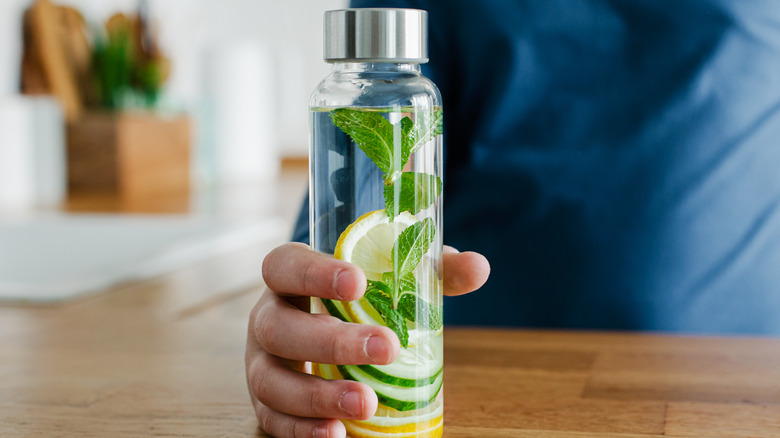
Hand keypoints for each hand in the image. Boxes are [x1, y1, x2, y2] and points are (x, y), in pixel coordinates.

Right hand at [245, 242, 488, 437]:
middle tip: (385, 349)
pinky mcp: (267, 402)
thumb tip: (478, 268)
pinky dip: (301, 430)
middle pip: (279, 326)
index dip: (313, 272)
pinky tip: (335, 435)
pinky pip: (273, 420)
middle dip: (330, 340)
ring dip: (316, 395)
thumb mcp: (394, 280)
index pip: (285, 265)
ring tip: (364, 403)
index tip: (358, 284)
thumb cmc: (360, 303)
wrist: (326, 338)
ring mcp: (260, 363)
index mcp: (289, 278)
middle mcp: (267, 318)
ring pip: (271, 379)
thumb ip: (432, 271)